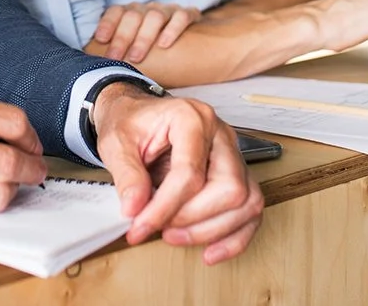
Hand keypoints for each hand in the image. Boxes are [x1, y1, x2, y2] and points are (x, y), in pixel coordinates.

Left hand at [91, 2, 201, 62]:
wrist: (194, 42)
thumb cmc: (155, 50)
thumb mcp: (134, 49)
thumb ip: (119, 54)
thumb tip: (94, 68)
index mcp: (132, 13)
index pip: (116, 11)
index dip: (107, 24)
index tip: (101, 40)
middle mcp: (149, 9)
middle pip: (133, 15)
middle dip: (122, 37)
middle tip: (116, 58)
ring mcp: (169, 10)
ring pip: (155, 16)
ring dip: (143, 37)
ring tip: (136, 57)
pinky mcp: (189, 14)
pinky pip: (181, 16)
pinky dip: (172, 29)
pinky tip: (164, 44)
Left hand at [92, 84, 263, 264]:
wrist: (136, 115)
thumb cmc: (130, 123)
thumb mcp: (115, 142)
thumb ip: (127, 175)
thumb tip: (135, 209)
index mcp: (192, 118)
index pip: (190, 172)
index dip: (165, 207)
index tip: (140, 226)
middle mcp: (220, 134)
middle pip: (230, 188)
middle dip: (192, 219)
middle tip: (160, 228)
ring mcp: (233, 154)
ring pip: (247, 202)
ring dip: (212, 231)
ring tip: (175, 237)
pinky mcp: (238, 174)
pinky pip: (251, 211)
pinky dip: (234, 238)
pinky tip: (210, 252)